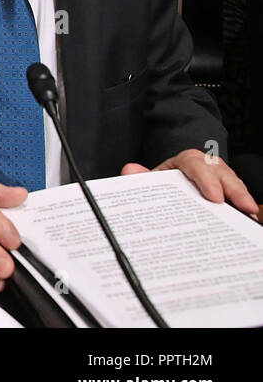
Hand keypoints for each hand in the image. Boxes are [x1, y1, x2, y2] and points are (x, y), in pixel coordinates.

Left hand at [122, 149, 258, 217]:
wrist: (174, 181)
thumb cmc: (166, 180)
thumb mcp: (154, 179)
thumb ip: (141, 177)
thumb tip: (130, 171)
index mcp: (189, 160)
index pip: (197, 165)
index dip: (207, 181)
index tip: (214, 197)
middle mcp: (209, 167)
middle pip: (224, 175)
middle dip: (236, 191)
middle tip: (245, 208)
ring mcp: (222, 180)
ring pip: (235, 186)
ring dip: (244, 200)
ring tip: (251, 217)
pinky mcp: (230, 193)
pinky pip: (238, 199)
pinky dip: (243, 209)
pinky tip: (249, 222)